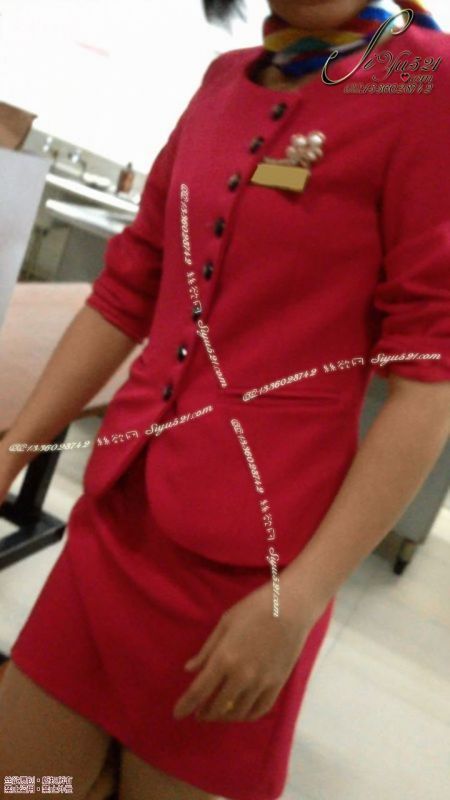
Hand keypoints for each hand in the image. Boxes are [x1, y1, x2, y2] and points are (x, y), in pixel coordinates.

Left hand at [173, 579, 316, 722]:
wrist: (291, 607)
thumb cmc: (254, 609)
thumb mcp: (225, 623)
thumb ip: (207, 650)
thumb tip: (189, 670)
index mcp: (224, 658)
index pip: (199, 691)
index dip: (185, 705)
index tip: (177, 714)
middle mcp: (241, 676)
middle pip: (217, 706)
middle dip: (204, 713)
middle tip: (198, 713)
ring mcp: (261, 683)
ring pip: (237, 712)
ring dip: (223, 716)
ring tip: (217, 713)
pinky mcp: (277, 684)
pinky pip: (259, 710)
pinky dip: (246, 716)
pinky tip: (239, 712)